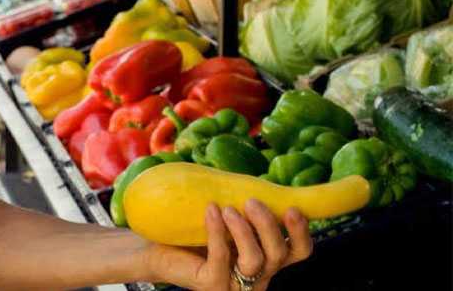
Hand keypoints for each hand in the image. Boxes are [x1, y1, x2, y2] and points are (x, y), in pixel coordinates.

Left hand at [142, 200, 311, 290]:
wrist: (155, 242)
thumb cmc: (192, 223)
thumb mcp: (224, 208)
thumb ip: (241, 199)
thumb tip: (253, 178)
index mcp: (265, 255)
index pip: (298, 251)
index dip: (302, 232)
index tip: (293, 208)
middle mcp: (256, 273)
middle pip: (280, 255)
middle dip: (269, 225)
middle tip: (251, 201)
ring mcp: (235, 283)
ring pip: (256, 261)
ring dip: (245, 231)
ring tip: (227, 208)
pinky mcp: (212, 285)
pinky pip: (221, 260)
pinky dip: (218, 232)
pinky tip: (210, 210)